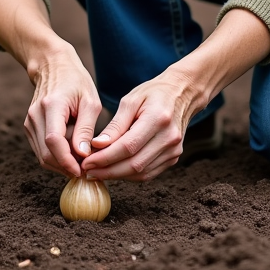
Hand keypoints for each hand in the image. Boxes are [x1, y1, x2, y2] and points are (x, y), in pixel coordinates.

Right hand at [23, 46, 103, 177]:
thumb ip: (86, 129)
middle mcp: (35, 115)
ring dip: (61, 164)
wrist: (53, 66)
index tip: (82, 171)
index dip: (66, 160)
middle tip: (87, 169)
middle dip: (66, 166)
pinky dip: (56, 157)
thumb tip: (83, 155)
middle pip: (46, 153)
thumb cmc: (76, 82)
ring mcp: (29, 122)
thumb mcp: (90, 102)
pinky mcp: (29, 127)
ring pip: (42, 156)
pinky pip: (41, 150)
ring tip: (81, 160)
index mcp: (51, 106)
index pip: (53, 141)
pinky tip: (71, 153)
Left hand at [80, 69, 204, 181]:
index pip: (128, 146)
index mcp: (158, 119)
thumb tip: (97, 145)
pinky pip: (149, 173)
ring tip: (98, 171)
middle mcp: (169, 137)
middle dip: (108, 171)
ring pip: (141, 173)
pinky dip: (130, 174)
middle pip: (134, 164)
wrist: (182, 93)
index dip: (105, 158)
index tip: (87, 162)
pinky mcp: (174, 157)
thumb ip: (115, 125)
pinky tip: (115, 170)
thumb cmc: (154, 93)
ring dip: (117, 176)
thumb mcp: (130, 101)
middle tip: (88, 171)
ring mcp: (174, 150)